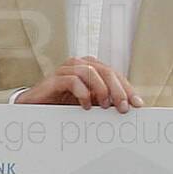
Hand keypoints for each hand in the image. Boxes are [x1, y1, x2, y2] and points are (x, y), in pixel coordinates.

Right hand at [20, 57, 140, 110]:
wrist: (35, 109)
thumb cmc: (62, 105)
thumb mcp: (90, 103)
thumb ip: (106, 100)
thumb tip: (129, 107)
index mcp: (91, 67)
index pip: (115, 75)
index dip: (128, 89)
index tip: (137, 104)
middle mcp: (79, 64)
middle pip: (106, 71)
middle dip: (118, 91)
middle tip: (123, 108)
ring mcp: (66, 70)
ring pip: (91, 72)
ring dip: (102, 90)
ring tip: (105, 106)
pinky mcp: (53, 79)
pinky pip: (72, 80)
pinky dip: (82, 92)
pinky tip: (85, 105)